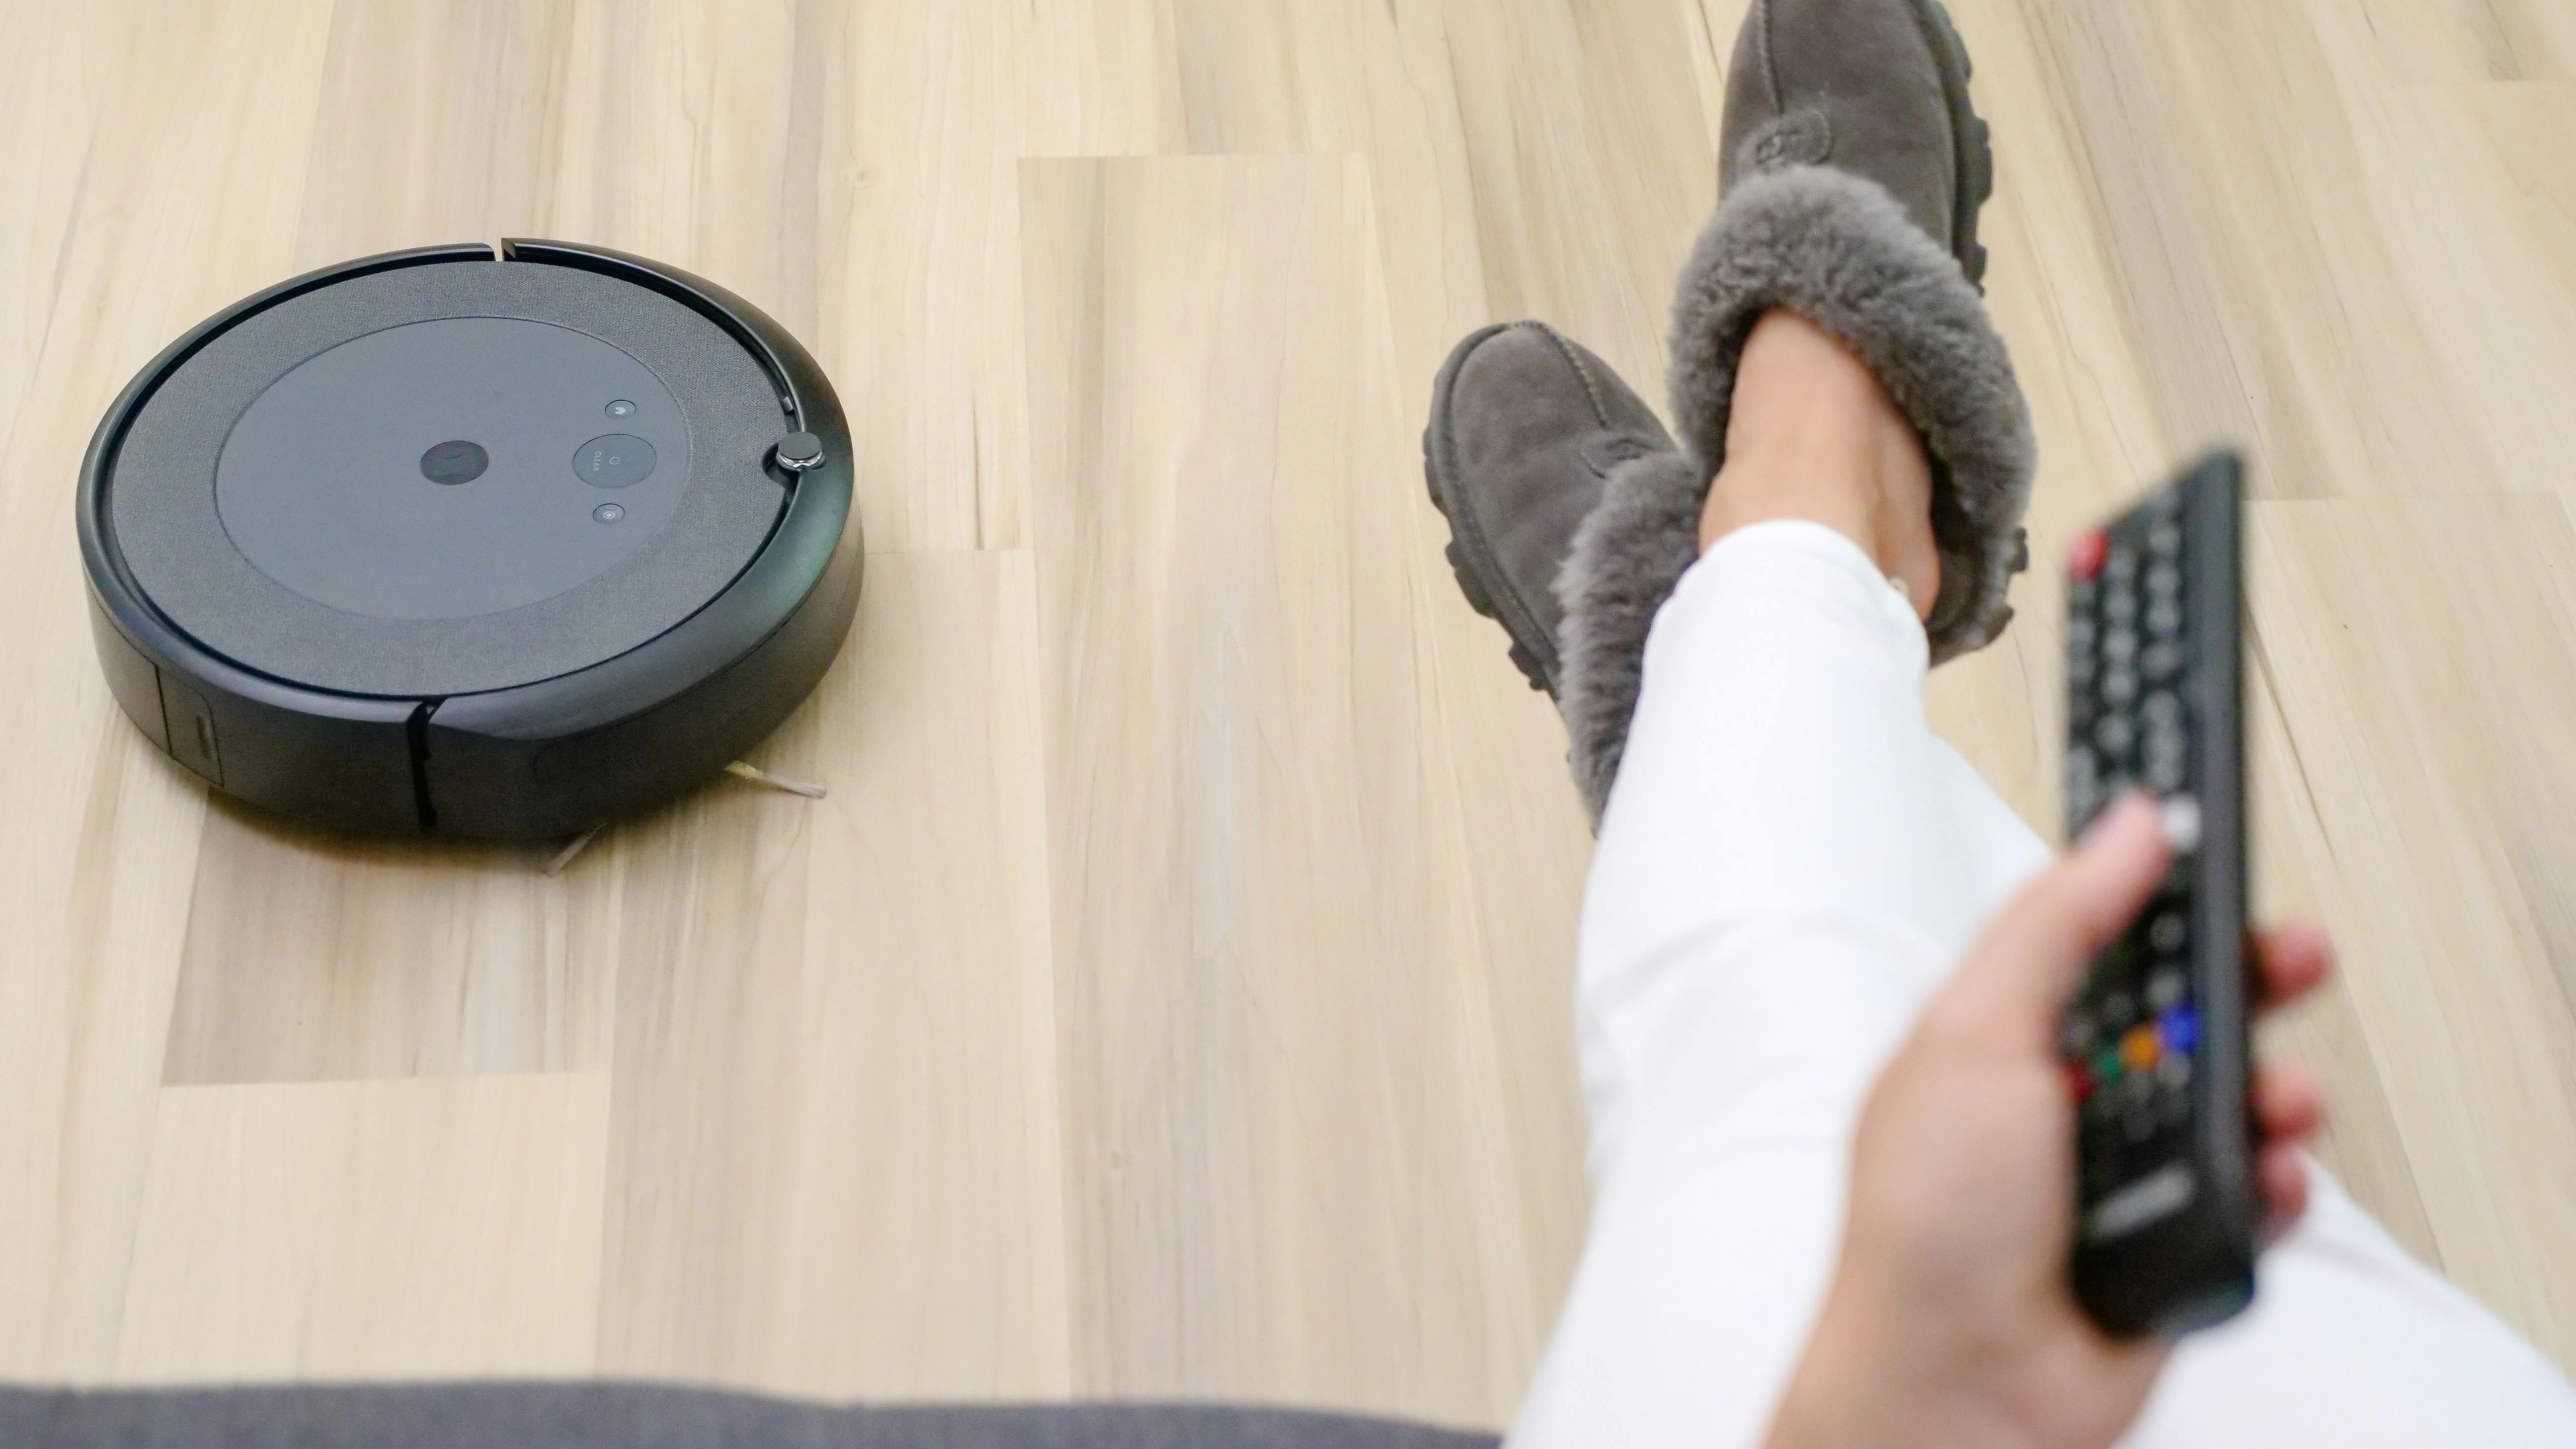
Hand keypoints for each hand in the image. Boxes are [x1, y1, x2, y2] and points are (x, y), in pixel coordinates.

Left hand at [1763, 793, 2334, 1448]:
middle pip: (2184, 1010)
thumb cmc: (1924, 1223)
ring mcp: (2125, 1169)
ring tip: (2276, 1095)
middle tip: (2289, 954)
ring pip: (2233, 1098)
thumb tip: (2123, 828)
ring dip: (2268, 1089)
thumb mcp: (1974, 1035)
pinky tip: (2264, 1177)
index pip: (2097, 937)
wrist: (1954, 1383)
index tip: (2211, 845)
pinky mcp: (2179, 1238)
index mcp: (2003, 1034)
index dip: (2154, 891)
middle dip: (2244, 979)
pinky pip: (2257, 1193)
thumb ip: (2054, 924)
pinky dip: (2273, 1184)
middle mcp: (2066, 1096)